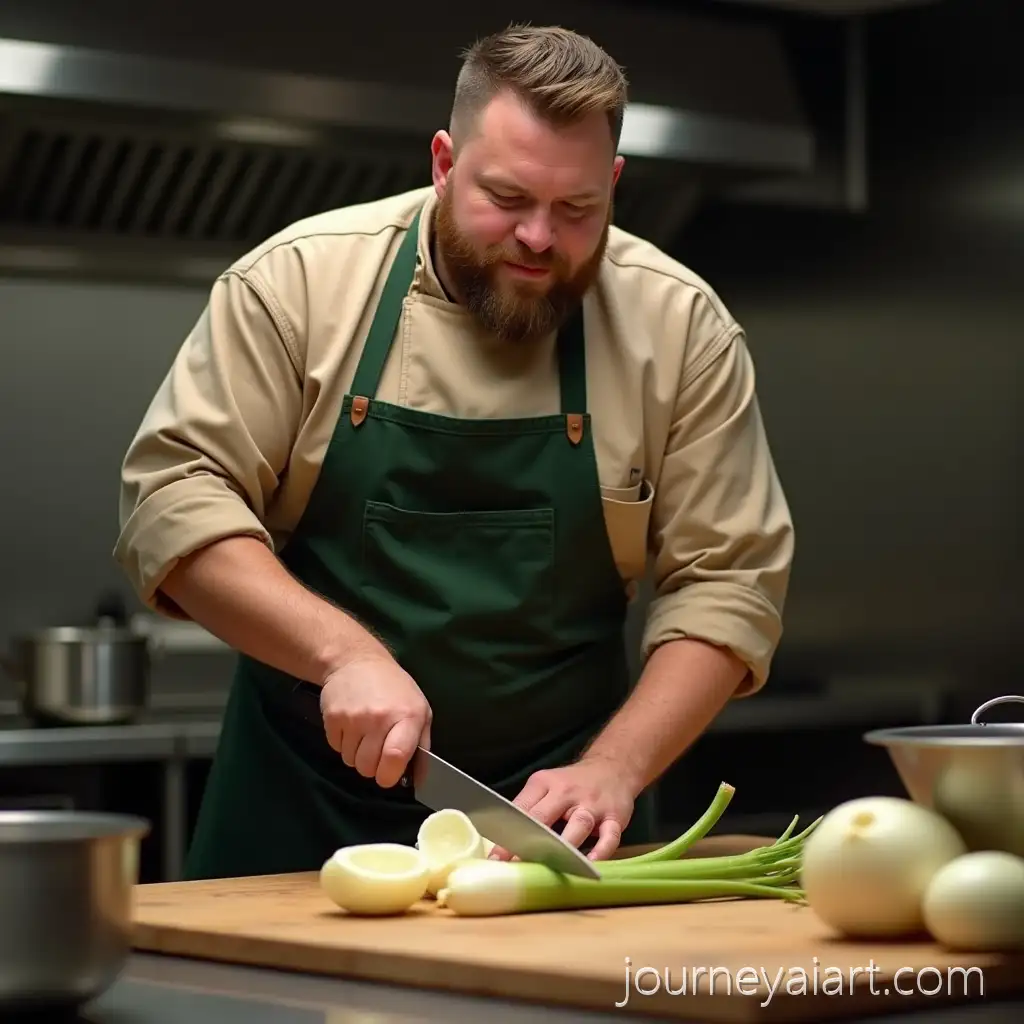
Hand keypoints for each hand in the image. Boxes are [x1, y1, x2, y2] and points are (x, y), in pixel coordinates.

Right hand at [319, 655, 430, 787]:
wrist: (356, 660)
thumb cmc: (394, 688)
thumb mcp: (419, 710)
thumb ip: (421, 745)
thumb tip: (418, 781)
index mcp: (407, 716)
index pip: (395, 757)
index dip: (390, 775)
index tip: (389, 775)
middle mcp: (379, 718)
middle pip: (368, 767)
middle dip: (372, 766)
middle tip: (376, 749)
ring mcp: (353, 718)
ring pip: (350, 761)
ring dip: (356, 754)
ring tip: (363, 733)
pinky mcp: (332, 718)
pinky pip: (336, 749)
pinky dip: (343, 743)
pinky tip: (350, 725)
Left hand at [492, 756, 636, 861]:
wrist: (613, 767)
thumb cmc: (572, 784)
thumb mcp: (546, 785)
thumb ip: (529, 808)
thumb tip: (504, 841)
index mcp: (545, 784)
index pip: (521, 811)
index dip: (507, 836)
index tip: (495, 859)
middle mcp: (567, 793)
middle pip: (544, 817)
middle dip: (529, 843)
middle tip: (515, 866)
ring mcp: (592, 805)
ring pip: (578, 824)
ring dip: (565, 846)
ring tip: (552, 866)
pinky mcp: (615, 817)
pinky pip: (610, 835)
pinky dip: (602, 849)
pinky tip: (591, 863)